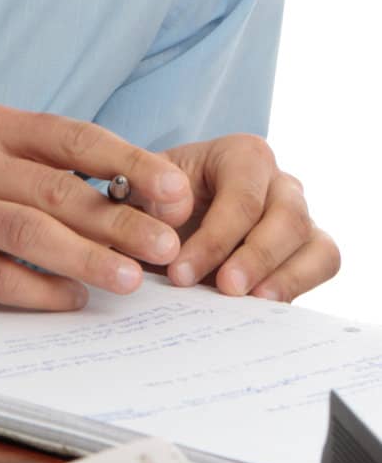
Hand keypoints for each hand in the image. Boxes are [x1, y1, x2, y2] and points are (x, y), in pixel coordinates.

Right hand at [0, 102, 193, 308]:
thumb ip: (59, 175)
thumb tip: (151, 202)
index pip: (72, 136)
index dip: (129, 161)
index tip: (176, 191)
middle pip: (57, 189)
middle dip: (120, 219)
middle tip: (166, 246)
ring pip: (29, 231)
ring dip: (87, 257)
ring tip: (130, 279)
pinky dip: (42, 289)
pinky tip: (74, 299)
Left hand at [131, 134, 339, 301]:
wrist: (165, 222)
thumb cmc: (156, 201)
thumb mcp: (140, 191)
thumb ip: (148, 194)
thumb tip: (176, 211)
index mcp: (242, 155)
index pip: (241, 195)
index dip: (215, 237)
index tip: (181, 272)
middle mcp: (279, 182)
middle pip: (287, 217)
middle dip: (254, 257)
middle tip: (223, 289)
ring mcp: (300, 215)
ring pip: (314, 243)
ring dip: (284, 277)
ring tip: (247, 303)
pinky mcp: (309, 248)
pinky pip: (322, 264)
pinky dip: (299, 286)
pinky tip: (264, 307)